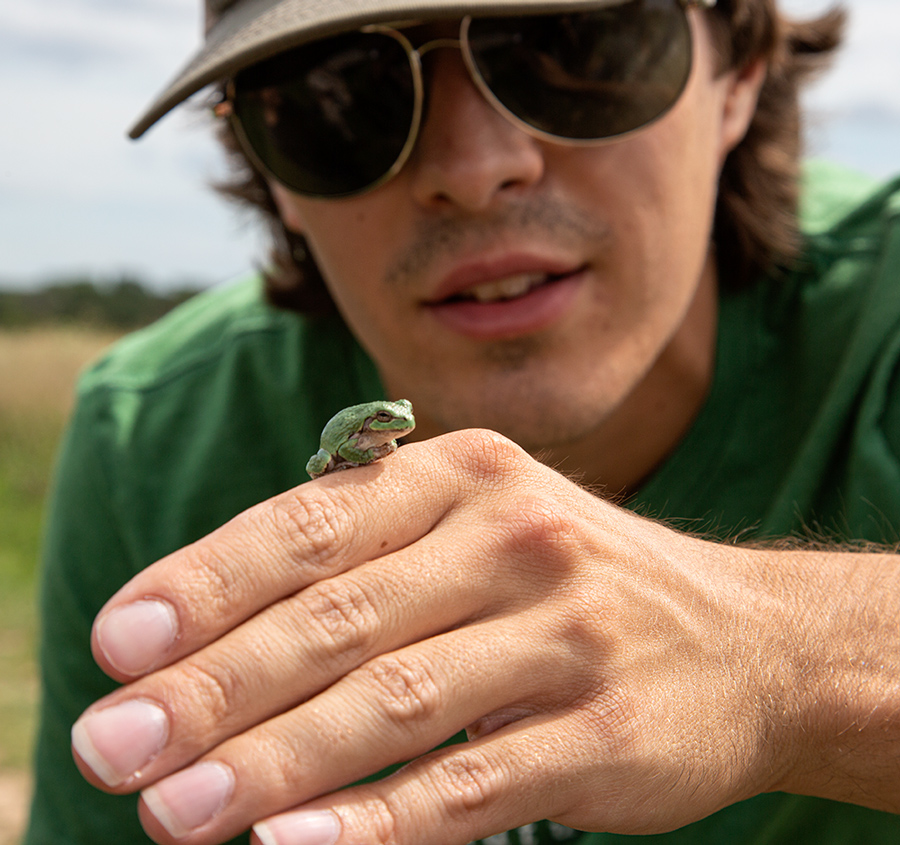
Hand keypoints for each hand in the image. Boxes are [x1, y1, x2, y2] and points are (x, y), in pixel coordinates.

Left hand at [71, 430, 805, 844]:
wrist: (744, 637)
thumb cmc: (566, 582)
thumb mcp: (474, 531)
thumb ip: (362, 563)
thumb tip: (208, 632)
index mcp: (464, 474)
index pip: (311, 525)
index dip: (207, 582)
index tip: (117, 645)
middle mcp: (513, 537)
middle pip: (337, 618)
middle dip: (212, 687)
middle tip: (110, 746)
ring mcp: (564, 632)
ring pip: (391, 702)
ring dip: (272, 762)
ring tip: (172, 810)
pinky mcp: (605, 729)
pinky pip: (470, 781)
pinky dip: (375, 820)